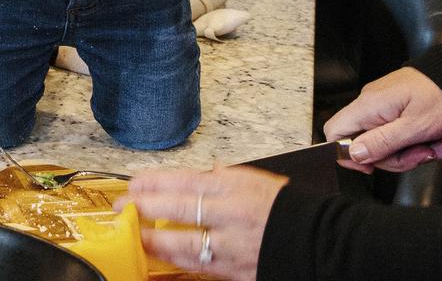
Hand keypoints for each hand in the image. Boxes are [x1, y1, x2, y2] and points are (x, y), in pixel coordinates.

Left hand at [120, 165, 285, 279]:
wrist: (319, 241)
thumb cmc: (287, 207)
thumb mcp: (257, 180)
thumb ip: (224, 177)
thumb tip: (202, 172)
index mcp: (236, 186)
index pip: (186, 181)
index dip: (155, 182)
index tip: (134, 183)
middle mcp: (232, 214)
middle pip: (179, 209)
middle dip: (146, 208)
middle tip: (122, 207)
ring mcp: (233, 244)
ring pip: (184, 243)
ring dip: (153, 240)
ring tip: (132, 235)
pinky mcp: (234, 269)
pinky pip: (199, 265)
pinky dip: (176, 259)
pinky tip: (159, 255)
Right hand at [322, 67, 441, 171]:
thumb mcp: (415, 127)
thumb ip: (382, 143)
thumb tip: (352, 155)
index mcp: (369, 106)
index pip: (334, 132)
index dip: (347, 154)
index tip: (374, 166)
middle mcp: (371, 105)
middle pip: (366, 145)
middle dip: (399, 157)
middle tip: (426, 153)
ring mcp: (384, 107)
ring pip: (387, 143)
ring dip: (416, 151)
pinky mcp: (397, 109)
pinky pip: (400, 134)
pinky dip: (421, 141)